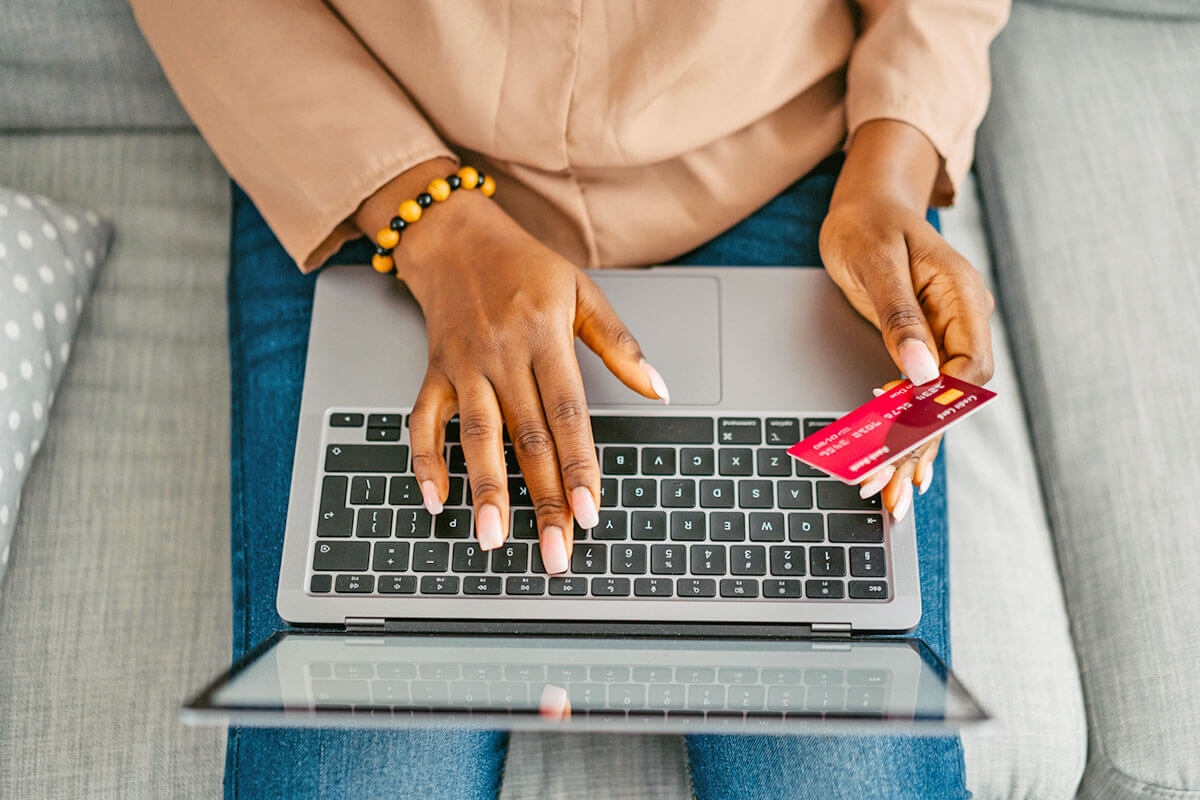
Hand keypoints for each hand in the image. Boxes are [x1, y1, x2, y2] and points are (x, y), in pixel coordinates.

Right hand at [356, 160, 668, 574]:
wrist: (455, 237)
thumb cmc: (523, 266)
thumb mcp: (583, 291)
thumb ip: (620, 344)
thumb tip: (660, 389)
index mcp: (545, 337)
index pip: (568, 414)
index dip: (580, 466)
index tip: (591, 511)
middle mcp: (502, 356)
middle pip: (527, 438)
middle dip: (543, 499)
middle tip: (556, 551)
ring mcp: (464, 367)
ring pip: (475, 437)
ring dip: (486, 492)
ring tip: (494, 540)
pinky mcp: (433, 373)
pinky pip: (423, 422)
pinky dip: (425, 462)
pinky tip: (436, 501)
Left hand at [819, 121, 994, 517]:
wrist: (864, 203)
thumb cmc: (867, 223)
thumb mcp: (876, 263)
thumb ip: (899, 316)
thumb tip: (920, 371)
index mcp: (962, 297)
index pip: (967, 367)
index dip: (938, 407)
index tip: (903, 437)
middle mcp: (963, 320)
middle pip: (954, 397)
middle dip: (922, 444)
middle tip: (889, 486)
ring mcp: (946, 335)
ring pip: (938, 404)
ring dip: (913, 448)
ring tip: (890, 494)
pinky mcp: (923, 345)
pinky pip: (921, 396)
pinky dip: (907, 432)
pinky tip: (902, 468)